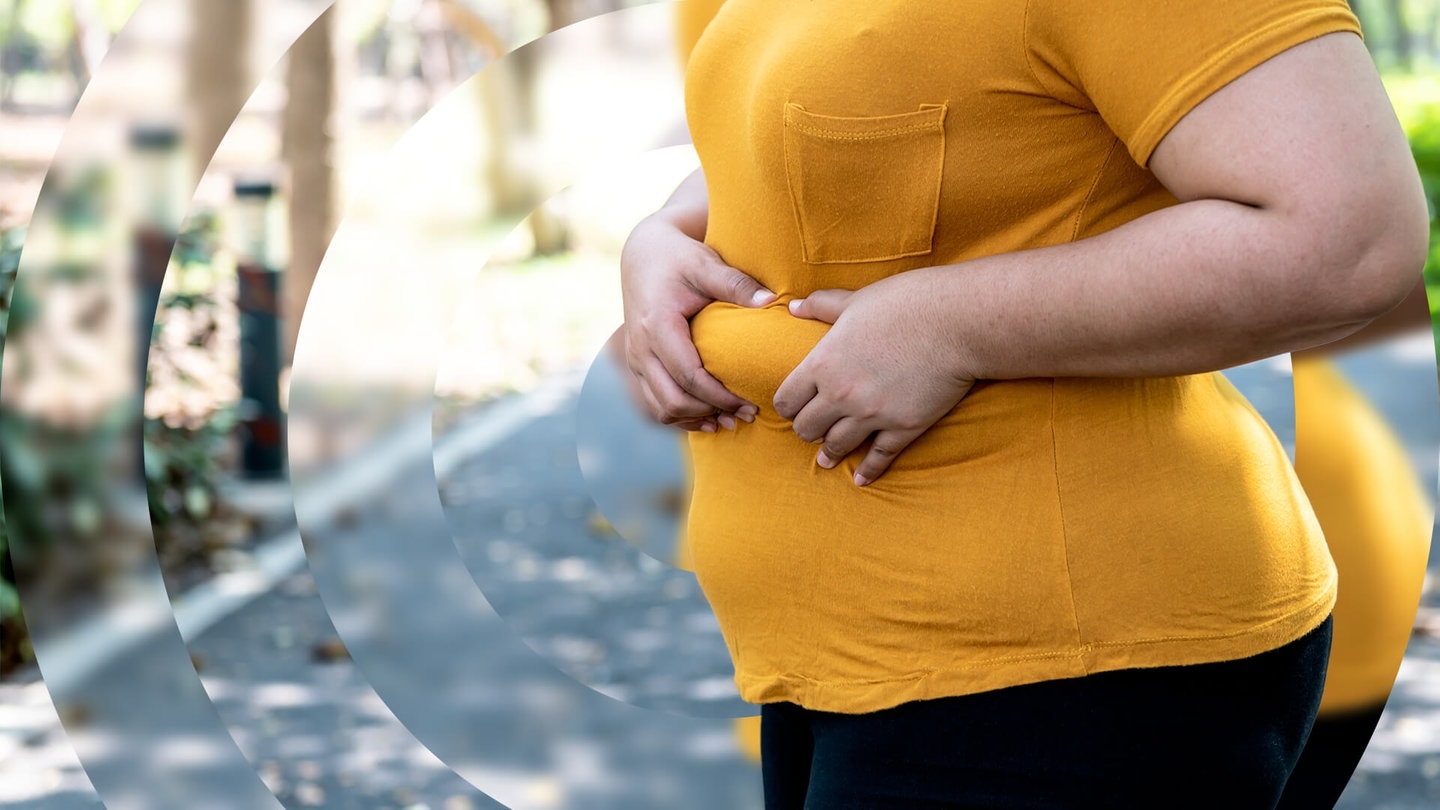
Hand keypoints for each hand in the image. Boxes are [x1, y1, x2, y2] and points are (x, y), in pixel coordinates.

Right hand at [620, 211, 774, 431]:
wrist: (644, 254)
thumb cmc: (679, 258)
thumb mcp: (706, 264)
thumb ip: (737, 283)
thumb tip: (771, 301)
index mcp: (657, 325)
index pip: (688, 376)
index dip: (719, 396)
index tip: (750, 402)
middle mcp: (640, 347)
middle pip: (673, 400)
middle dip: (711, 413)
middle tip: (748, 414)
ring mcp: (636, 359)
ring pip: (662, 408)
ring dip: (696, 419)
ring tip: (731, 419)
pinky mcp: (638, 365)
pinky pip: (657, 403)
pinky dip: (682, 416)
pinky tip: (710, 418)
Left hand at [774, 275, 976, 484]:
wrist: (957, 322)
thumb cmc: (906, 303)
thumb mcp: (856, 300)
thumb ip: (821, 306)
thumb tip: (793, 306)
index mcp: (823, 363)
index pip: (786, 400)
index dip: (788, 405)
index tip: (794, 406)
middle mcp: (841, 395)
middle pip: (805, 429)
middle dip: (806, 429)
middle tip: (813, 428)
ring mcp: (872, 415)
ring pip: (836, 446)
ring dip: (830, 452)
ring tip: (827, 457)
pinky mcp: (904, 427)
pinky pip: (878, 457)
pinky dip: (868, 470)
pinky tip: (861, 479)